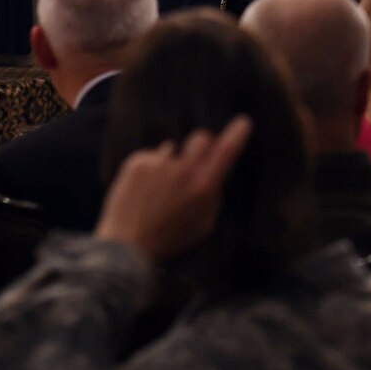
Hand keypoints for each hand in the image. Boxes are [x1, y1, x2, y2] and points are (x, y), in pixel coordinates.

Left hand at [95, 117, 252, 263]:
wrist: (127, 247)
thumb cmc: (170, 240)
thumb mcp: (203, 225)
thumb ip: (211, 194)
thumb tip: (214, 170)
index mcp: (204, 187)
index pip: (227, 151)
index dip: (237, 134)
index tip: (243, 122)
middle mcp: (183, 170)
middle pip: (201, 137)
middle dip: (203, 145)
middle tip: (196, 162)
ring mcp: (158, 164)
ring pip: (173, 150)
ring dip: (171, 165)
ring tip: (157, 194)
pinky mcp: (137, 163)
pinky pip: (151, 157)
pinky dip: (150, 170)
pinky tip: (143, 193)